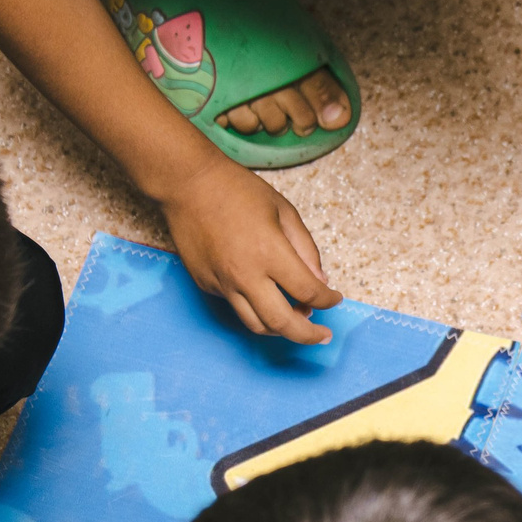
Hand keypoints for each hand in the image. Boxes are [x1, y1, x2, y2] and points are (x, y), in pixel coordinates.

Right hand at [153, 157, 342, 344]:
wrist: (187, 184)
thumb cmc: (237, 190)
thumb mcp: (283, 211)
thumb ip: (305, 249)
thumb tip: (319, 282)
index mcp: (270, 252)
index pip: (308, 292)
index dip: (327, 300)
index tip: (334, 299)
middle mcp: (245, 275)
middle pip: (282, 323)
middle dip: (308, 335)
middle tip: (323, 336)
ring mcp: (222, 283)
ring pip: (256, 325)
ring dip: (281, 329)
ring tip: (296, 318)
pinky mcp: (206, 284)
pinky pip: (235, 306)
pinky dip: (255, 306)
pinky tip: (262, 291)